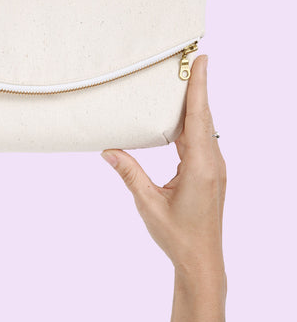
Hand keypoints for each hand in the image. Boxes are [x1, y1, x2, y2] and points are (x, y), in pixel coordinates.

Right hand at [101, 55, 225, 277]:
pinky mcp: (210, 174)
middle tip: (191, 62)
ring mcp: (214, 168)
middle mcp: (212, 162)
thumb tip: (108, 150)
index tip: (203, 61)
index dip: (199, 87)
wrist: (201, 260)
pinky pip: (202, 140)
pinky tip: (181, 119)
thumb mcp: (148, 203)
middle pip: (204, 117)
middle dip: (197, 88)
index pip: (199, 117)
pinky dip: (192, 124)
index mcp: (201, 166)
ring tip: (184, 83)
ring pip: (204, 128)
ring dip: (195, 105)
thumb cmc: (177, 235)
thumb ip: (129, 173)